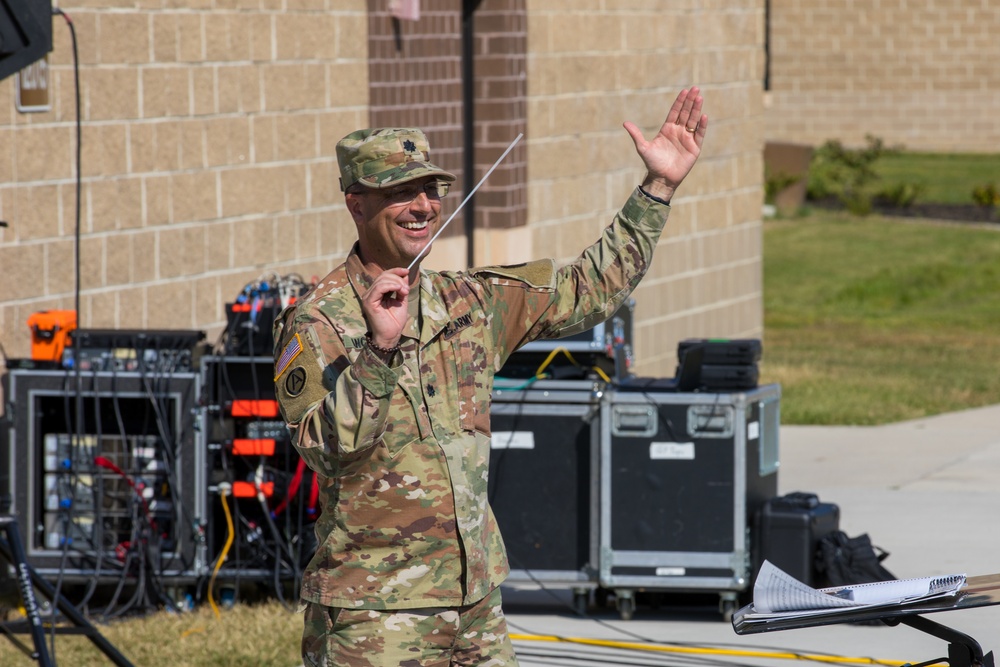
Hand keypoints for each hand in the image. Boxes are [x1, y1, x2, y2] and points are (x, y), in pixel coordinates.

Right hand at [360, 268, 409, 348]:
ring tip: (404, 291)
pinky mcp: (369, 302)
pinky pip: (379, 288)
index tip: (406, 271)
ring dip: (396, 283)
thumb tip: (405, 275)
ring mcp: (368, 297)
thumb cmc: (395, 321)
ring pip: (381, 281)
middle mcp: (370, 293)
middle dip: (397, 278)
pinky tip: (399, 290)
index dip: (395, 271)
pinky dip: (390, 286)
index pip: (383, 276)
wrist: (391, 335)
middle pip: (383, 276)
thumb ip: (401, 288)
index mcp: (377, 292)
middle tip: (406, 288)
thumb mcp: (401, 300)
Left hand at [623, 87, 707, 201]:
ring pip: (693, 121)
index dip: (680, 102)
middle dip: (690, 101)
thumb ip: (636, 134)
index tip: (684, 91)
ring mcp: (687, 139)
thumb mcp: (642, 148)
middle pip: (686, 113)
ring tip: (700, 97)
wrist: (661, 179)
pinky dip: (702, 126)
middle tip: (695, 88)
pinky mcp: (694, 148)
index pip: (675, 112)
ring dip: (697, 109)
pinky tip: (704, 116)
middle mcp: (678, 132)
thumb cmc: (652, 163)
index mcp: (667, 129)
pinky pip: (699, 134)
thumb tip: (625, 122)